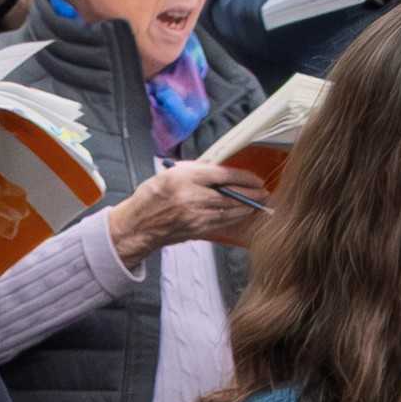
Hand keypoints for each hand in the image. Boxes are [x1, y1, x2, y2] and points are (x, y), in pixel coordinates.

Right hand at [100, 155, 266, 266]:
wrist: (137, 225)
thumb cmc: (150, 198)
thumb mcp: (169, 174)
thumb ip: (195, 171)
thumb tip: (220, 172)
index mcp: (183, 178)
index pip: (222, 175)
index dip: (243, 177)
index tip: (254, 178)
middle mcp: (190, 197)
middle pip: (230, 195)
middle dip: (251, 194)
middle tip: (263, 192)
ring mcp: (194, 216)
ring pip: (229, 211)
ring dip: (247, 207)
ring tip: (257, 203)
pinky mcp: (196, 230)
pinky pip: (222, 223)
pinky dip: (235, 218)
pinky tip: (242, 214)